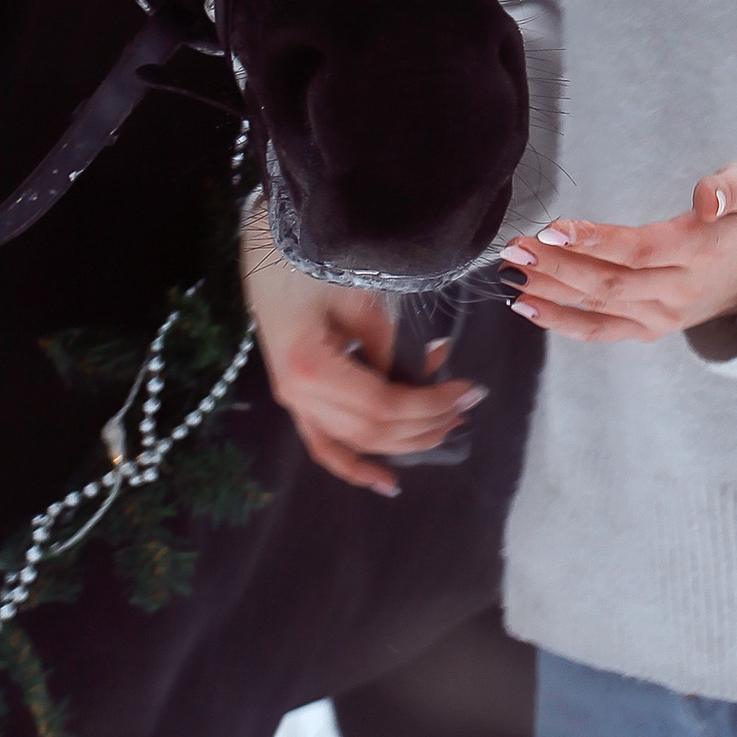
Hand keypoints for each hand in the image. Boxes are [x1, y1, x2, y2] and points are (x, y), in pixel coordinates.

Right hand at [241, 196, 482, 495]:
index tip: (469, 390)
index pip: (383, 405)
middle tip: (466, 406)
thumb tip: (424, 379)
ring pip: (354, 443)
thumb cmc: (313, 265)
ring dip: (404, 442)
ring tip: (445, 428)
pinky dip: (354, 466)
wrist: (267, 254)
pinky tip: (385, 482)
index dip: (431, 404)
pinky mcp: (297, 401)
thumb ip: (390, 348)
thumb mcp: (360, 301)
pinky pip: (324, 446)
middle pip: (372, 431)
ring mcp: (293, 403)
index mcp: (311, 367)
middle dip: (426, 423)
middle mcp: (297, 395)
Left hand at [500, 163, 736, 346]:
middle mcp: (677, 293)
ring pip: (598, 308)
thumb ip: (734, 187)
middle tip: (516, 247)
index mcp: (698, 254)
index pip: (637, 251)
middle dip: (556, 266)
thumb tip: (707, 196)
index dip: (594, 242)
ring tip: (511, 273)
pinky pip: (601, 330)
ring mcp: (662, 316)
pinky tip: (528, 306)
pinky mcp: (651, 328)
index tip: (554, 230)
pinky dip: (562, 321)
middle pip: (607, 283)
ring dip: (549, 292)